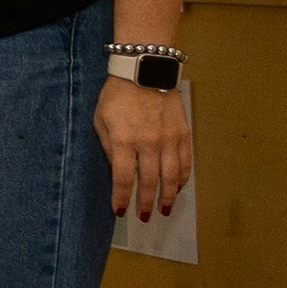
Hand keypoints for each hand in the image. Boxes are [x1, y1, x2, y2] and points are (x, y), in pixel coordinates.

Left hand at [97, 78, 190, 221]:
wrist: (145, 71)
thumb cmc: (117, 96)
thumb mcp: (101, 121)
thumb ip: (109, 147)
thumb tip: (117, 171)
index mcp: (124, 141)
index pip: (123, 179)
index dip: (121, 198)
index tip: (119, 210)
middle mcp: (148, 143)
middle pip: (150, 182)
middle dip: (146, 203)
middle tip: (144, 216)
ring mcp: (169, 139)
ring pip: (172, 177)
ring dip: (168, 197)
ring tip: (164, 210)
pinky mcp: (183, 133)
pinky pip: (185, 162)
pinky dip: (182, 179)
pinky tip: (177, 188)